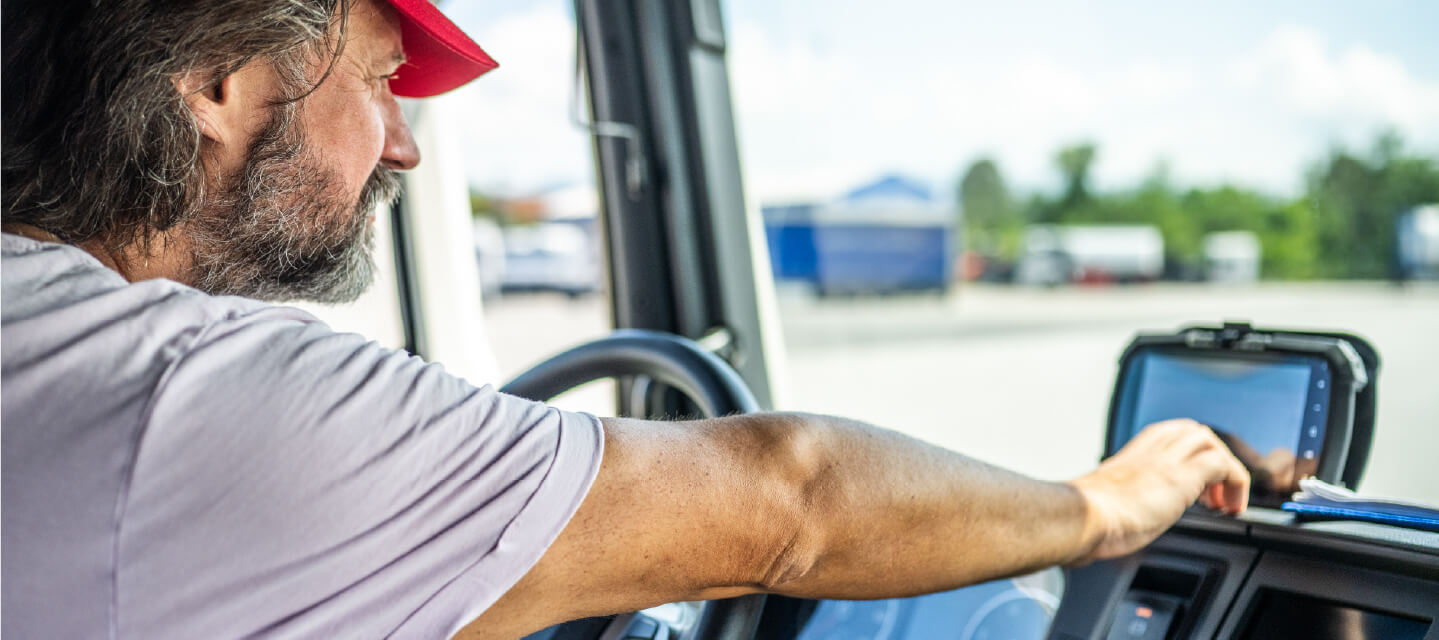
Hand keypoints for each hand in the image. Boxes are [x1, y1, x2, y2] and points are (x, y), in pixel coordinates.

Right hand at [1068, 419, 1249, 562]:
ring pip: (1211, 442)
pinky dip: (1236, 483)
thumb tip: (1128, 515)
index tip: (1197, 489)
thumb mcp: (1110, 498)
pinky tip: (1230, 507)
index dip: (1192, 458)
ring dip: (1225, 470)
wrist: (1084, 518)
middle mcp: (1153, 448)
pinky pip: (1223, 464)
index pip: (1174, 437)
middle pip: (1195, 433)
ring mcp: (1168, 459)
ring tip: (1224, 502)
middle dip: (1211, 459)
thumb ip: (1126, 495)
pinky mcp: (1182, 475)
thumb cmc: (1090, 517)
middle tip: (1213, 494)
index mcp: (1135, 451)